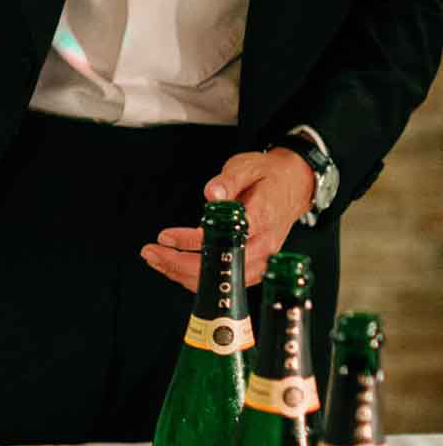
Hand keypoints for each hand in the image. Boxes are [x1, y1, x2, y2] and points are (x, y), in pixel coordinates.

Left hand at [141, 148, 316, 292]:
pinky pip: (227, 279)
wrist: (294, 185)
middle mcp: (264, 244)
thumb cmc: (269, 176)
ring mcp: (262, 258)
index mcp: (263, 217)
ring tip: (156, 259)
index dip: (193, 242)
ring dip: (184, 273)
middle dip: (180, 263)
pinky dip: (199, 278)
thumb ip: (229, 180)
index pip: (225, 237)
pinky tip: (175, 268)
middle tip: (151, 252)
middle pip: (221, 266)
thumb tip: (211, 194)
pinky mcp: (256, 264)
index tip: (166, 237)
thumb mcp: (247, 166)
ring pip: (222, 279)